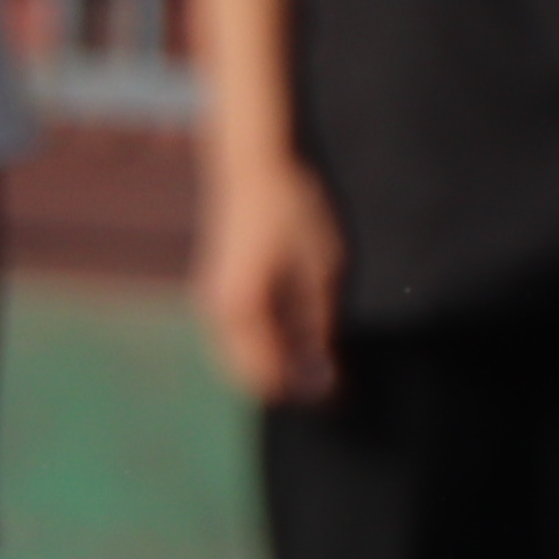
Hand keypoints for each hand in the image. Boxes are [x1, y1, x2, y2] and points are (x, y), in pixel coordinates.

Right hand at [197, 146, 346, 407]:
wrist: (254, 161)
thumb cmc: (291, 207)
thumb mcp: (322, 268)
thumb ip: (321, 326)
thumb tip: (328, 374)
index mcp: (242, 311)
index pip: (270, 376)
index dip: (308, 393)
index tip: (344, 397)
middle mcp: (218, 313)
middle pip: (251, 377)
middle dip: (291, 387)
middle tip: (335, 387)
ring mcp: (214, 302)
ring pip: (242, 360)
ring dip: (279, 368)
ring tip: (322, 362)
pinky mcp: (220, 290)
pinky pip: (240, 337)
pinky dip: (268, 347)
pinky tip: (300, 337)